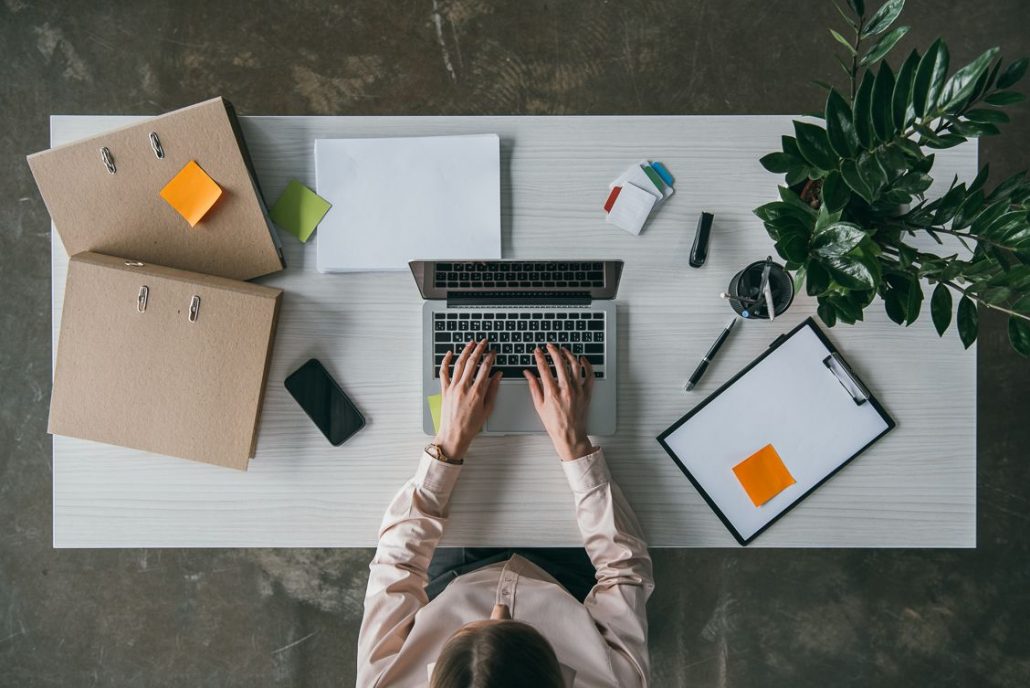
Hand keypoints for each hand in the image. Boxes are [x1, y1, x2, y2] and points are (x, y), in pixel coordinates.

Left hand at [435, 339, 501, 459]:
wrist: (454, 435)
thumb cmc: (471, 425)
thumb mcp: (487, 409)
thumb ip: (493, 390)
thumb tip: (498, 376)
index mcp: (476, 392)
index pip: (485, 368)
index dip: (490, 358)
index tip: (493, 352)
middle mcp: (464, 387)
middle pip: (472, 362)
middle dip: (479, 349)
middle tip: (484, 342)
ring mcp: (452, 388)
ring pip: (459, 364)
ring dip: (465, 351)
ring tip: (471, 343)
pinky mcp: (444, 390)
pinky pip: (443, 372)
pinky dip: (445, 361)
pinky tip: (449, 353)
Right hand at [522, 343, 594, 460]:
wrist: (569, 435)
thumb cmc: (554, 423)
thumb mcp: (539, 405)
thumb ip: (534, 386)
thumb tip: (528, 373)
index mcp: (552, 393)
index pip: (544, 368)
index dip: (539, 357)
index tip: (537, 351)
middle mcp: (566, 389)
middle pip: (560, 363)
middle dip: (553, 351)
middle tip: (549, 346)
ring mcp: (578, 390)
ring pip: (575, 365)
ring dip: (568, 354)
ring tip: (563, 349)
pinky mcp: (586, 393)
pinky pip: (589, 375)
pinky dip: (587, 365)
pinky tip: (582, 359)